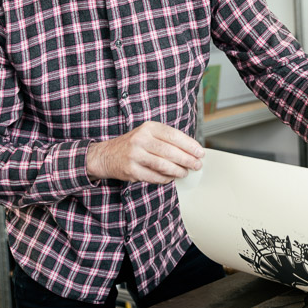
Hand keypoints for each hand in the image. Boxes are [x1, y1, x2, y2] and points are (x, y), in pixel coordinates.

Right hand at [86, 121, 203, 183]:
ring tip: (185, 172)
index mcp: (148, 128)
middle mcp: (141, 139)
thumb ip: (167, 140)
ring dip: (178, 171)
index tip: (200, 152)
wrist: (107, 155)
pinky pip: (154, 177)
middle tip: (197, 165)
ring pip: (163, 165)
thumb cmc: (134, 144)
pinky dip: (166, 179)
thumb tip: (192, 150)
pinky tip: (171, 178)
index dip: (189, 145)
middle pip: (170, 151)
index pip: (173, 135)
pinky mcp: (131, 170)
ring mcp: (135, 155)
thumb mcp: (148, 134)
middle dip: (187, 160)